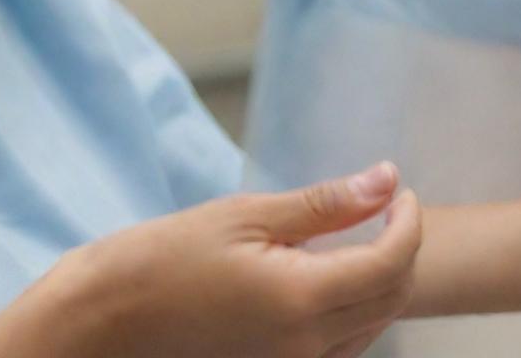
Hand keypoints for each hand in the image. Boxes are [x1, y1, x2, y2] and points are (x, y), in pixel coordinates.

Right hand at [0, 162, 421, 357]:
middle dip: (402, 249)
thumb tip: (386, 179)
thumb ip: (324, 205)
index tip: (399, 188)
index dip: (407, 223)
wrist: (112, 316)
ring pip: (371, 327)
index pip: (391, 264)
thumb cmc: (169, 254)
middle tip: (387, 204)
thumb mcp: (246, 214)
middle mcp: (309, 346)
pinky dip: (354, 308)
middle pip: (390, 300)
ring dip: (382, 280)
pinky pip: (341, 345)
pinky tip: (329, 275)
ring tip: (363, 233)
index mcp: (303, 300)